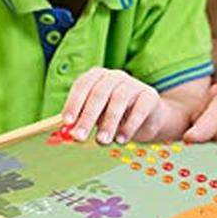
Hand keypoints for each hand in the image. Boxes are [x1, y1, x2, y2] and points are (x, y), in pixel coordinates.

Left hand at [62, 68, 189, 144]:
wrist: (147, 118)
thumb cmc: (114, 116)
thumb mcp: (96, 118)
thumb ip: (81, 123)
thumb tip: (67, 134)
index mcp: (97, 77)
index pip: (82, 85)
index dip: (73, 103)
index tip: (67, 122)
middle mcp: (114, 76)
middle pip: (99, 93)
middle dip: (87, 117)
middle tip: (80, 137)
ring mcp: (133, 84)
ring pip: (118, 100)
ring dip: (108, 122)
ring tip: (102, 141)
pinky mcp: (149, 95)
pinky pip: (139, 109)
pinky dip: (129, 125)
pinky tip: (121, 139)